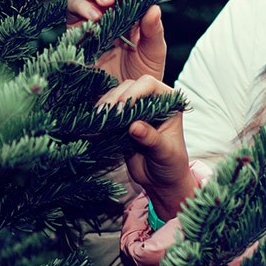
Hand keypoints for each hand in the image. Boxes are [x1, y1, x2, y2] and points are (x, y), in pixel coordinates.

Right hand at [67, 0, 166, 85]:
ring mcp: (92, 10)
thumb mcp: (154, 52)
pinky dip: (82, 7)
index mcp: (135, 0)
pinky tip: (94, 19)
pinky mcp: (74, 25)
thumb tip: (153, 6)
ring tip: (107, 4)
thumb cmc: (141, 73)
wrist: (121, 101)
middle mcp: (112, 0)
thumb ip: (154, 30)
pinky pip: (72, 6)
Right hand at [97, 74, 194, 219]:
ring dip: (105, 106)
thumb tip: (134, 126)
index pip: (150, 84)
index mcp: (168, 102)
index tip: (123, 107)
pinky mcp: (121, 121)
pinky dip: (100, 116)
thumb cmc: (171, 165)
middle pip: (129, 87)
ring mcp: (135, 110)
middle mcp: (151, 101)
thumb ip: (151, 138)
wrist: (160, 180)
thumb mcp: (164, 152)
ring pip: (116, 96)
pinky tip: (94, 123)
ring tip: (98, 119)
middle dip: (116, 98)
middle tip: (107, 114)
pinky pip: (108, 111)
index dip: (134, 92)